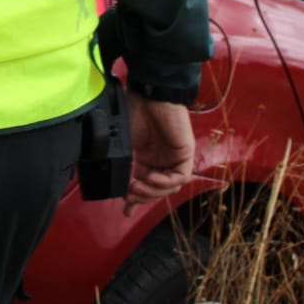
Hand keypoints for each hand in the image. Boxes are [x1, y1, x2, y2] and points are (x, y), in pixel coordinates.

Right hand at [123, 95, 195, 213]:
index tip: (125, 209)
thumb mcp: (124, 144)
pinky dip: (166, 181)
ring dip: (153, 191)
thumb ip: (123, 166)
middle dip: (143, 197)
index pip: (145, 186)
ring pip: (170, 187)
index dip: (136, 200)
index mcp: (146, 158)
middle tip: (129, 197)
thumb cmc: (134, 111)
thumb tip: (117, 187)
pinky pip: (180, 176)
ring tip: (137, 186)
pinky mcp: (185, 153)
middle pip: (157, 190)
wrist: (147, 94)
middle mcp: (161, 160)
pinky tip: (152, 177)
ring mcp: (174, 157)